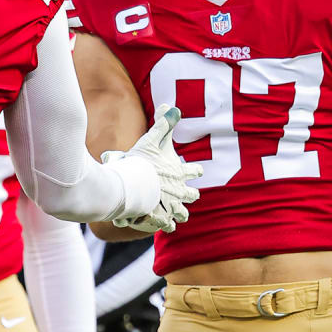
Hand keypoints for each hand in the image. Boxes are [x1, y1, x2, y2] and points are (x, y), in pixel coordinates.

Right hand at [103, 104, 201, 232]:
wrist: (133, 184)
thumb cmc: (143, 161)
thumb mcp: (153, 138)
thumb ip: (163, 123)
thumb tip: (172, 106)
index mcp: (180, 173)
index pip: (194, 171)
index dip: (195, 170)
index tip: (199, 171)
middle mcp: (179, 191)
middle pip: (191, 196)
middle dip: (191, 196)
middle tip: (193, 195)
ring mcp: (171, 207)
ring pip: (181, 214)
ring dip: (180, 214)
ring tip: (179, 217)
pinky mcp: (160, 219)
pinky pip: (166, 225)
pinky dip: (165, 224)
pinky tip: (164, 225)